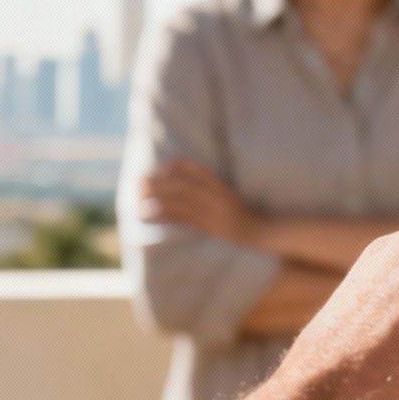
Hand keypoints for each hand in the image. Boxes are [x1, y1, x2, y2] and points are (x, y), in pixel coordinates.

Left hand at [141, 160, 259, 243]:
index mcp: (220, 184)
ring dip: (157, 198)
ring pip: (180, 199)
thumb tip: (182, 184)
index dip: (174, 167)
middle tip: (140, 183)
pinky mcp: (208, 224)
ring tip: (139, 199)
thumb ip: (210, 188)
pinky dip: (164, 214)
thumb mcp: (228, 195)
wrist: (259, 231)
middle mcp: (214, 194)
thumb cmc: (242, 214)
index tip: (159, 169)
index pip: (194, 169)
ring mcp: (212, 209)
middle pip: (182, 184)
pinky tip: (150, 214)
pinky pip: (183, 217)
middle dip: (159, 183)